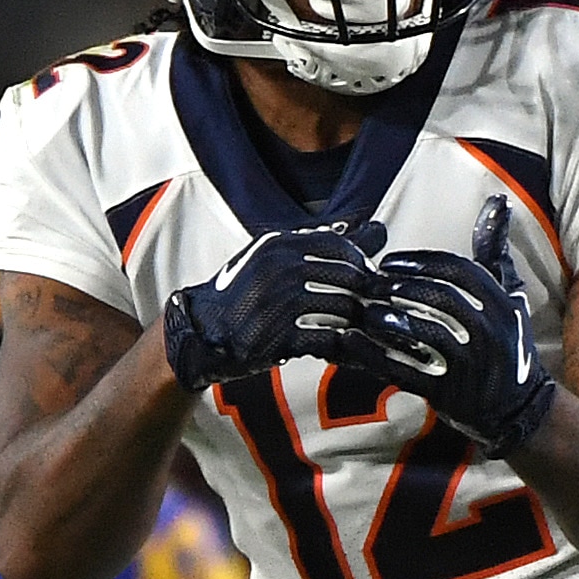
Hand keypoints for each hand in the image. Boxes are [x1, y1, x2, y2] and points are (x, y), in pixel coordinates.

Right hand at [159, 220, 379, 389]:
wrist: (201, 331)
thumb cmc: (241, 293)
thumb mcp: (274, 257)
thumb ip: (322, 243)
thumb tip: (377, 229)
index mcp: (279, 245)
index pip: (341, 246)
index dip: (363, 264)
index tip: (369, 278)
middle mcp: (281, 269)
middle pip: (349, 279)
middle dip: (369, 296)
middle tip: (376, 308)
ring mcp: (281, 303)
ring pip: (344, 310)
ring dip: (359, 323)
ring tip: (364, 329)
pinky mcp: (280, 337)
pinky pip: (329, 341)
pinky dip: (343, 347)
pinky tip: (344, 350)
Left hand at [337, 194, 558, 452]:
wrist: (518, 409)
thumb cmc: (507, 343)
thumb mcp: (510, 295)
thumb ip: (495, 251)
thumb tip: (495, 203)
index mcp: (502, 304)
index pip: (459, 271)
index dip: (421, 263)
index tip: (390, 262)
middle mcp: (491, 330)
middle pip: (438, 297)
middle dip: (399, 287)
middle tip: (368, 282)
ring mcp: (471, 363)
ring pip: (423, 331)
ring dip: (387, 317)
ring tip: (361, 309)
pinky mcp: (450, 391)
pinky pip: (408, 368)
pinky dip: (378, 355)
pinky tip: (355, 344)